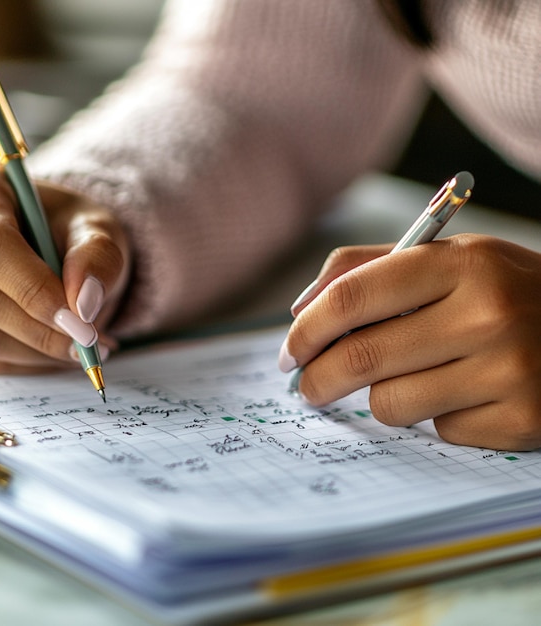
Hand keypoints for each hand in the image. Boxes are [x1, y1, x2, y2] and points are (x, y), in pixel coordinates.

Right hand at [0, 163, 130, 372]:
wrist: (62, 248)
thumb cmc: (76, 233)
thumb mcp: (101, 230)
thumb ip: (99, 257)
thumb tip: (84, 304)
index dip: (32, 287)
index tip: (78, 317)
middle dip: (40, 329)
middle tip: (89, 342)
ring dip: (37, 351)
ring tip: (83, 346)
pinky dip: (24, 363)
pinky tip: (57, 352)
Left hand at [279, 235, 540, 450]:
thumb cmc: (500, 290)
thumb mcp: (444, 258)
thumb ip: (365, 269)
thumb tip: (300, 310)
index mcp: (460, 263)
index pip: (352, 297)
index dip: (307, 329)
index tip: (290, 351)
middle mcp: (487, 315)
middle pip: (361, 358)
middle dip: (316, 378)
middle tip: (306, 386)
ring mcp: (509, 372)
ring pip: (390, 404)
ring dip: (383, 395)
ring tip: (412, 375)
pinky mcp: (520, 421)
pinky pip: (437, 429)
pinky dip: (435, 415)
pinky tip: (465, 392)